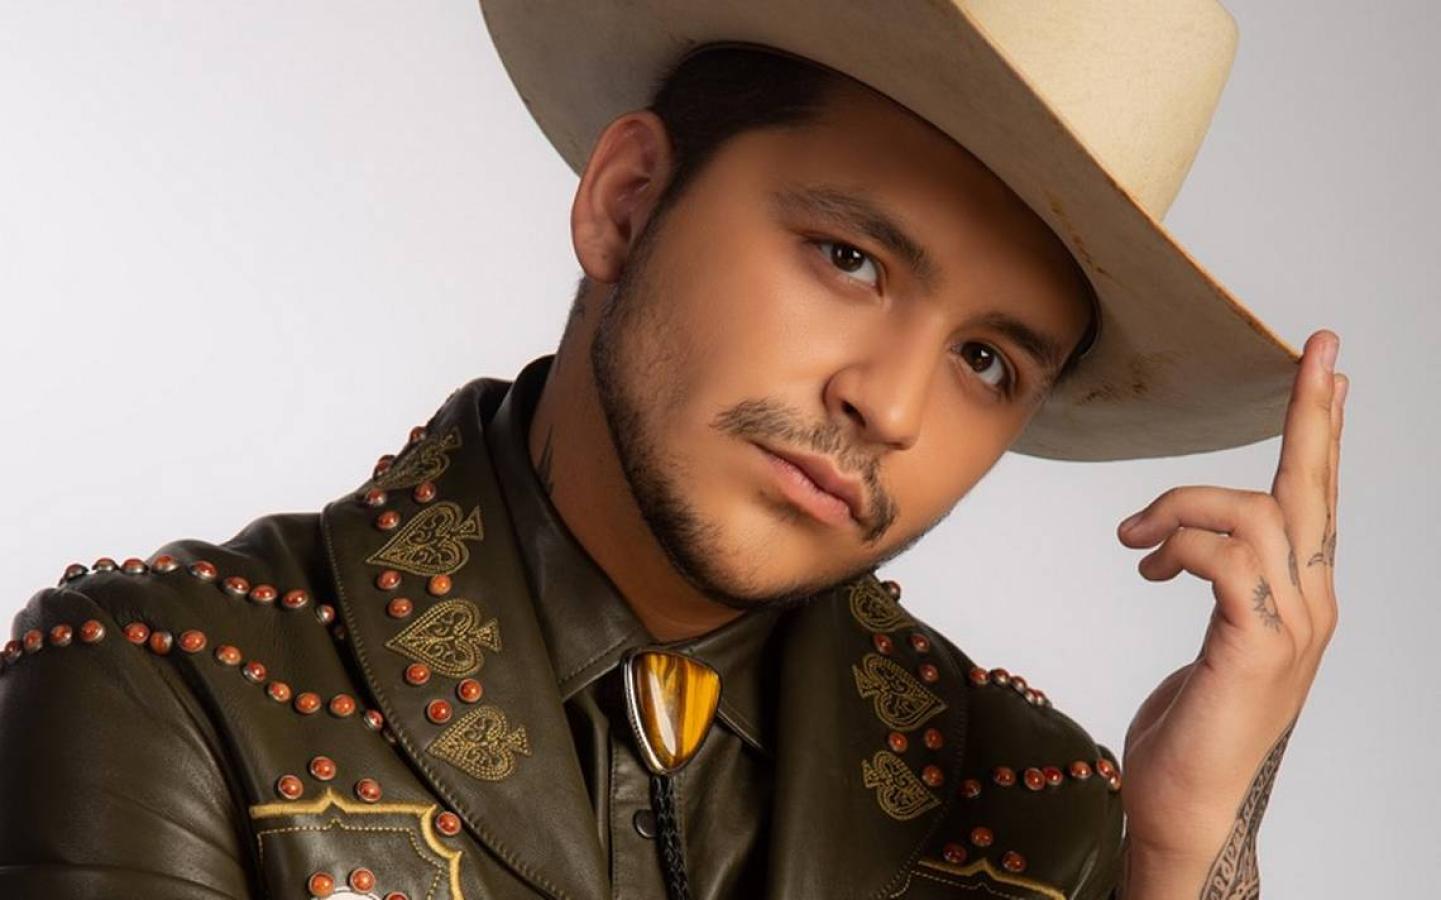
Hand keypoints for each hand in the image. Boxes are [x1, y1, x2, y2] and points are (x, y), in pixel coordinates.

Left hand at [1113, 329, 1346, 893]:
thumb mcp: (1213, 639)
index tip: (1326, 372)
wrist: (1185, 799)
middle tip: (1319, 352)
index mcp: (1302, 597)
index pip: (1317, 499)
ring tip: (1134, 536)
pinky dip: (1177, 543)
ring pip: (1252, 514)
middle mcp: (1312, 604)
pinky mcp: (1256, 646)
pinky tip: (1146, 563)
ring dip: (1180, 506)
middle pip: (1314, 489)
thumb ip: (1218, 586)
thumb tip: (1184, 545)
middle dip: (1312, 415)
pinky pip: (1221, 558)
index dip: (1322, 432)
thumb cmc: (1190, 725)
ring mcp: (1292, 626)